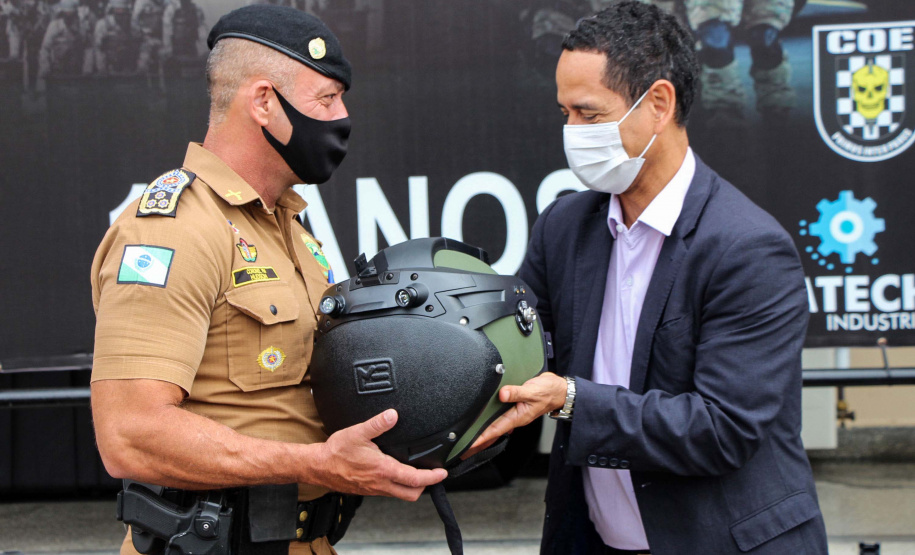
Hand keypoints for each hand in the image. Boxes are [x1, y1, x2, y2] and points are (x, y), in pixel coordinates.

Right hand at [313, 409, 447, 500]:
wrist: (318, 467)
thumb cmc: (336, 451)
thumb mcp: (358, 432)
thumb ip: (377, 424)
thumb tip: (393, 415)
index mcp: (383, 470)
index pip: (415, 479)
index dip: (432, 477)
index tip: (442, 473)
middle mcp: (381, 484)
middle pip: (411, 494)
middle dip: (425, 486)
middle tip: (432, 474)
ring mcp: (374, 489)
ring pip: (400, 495)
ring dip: (411, 486)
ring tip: (417, 473)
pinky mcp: (368, 490)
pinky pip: (388, 492)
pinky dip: (398, 486)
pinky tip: (396, 474)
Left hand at [462, 372, 567, 458]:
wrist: (559, 390)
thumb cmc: (549, 392)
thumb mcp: (533, 391)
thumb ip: (517, 392)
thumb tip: (502, 393)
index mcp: (518, 417)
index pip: (495, 429)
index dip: (482, 437)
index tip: (469, 445)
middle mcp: (515, 418)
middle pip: (493, 432)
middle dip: (479, 441)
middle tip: (464, 449)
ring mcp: (515, 414)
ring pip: (496, 427)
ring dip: (484, 434)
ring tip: (470, 442)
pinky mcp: (515, 407)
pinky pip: (500, 418)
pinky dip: (491, 424)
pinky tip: (484, 425)